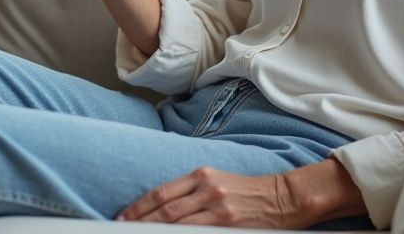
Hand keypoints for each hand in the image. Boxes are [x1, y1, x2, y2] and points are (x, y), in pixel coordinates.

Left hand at [117, 168, 310, 228]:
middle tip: (122, 228)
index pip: (161, 192)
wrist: (282, 198)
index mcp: (201, 174)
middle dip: (140, 221)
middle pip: (164, 209)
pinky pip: (195, 232)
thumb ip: (192, 190)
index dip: (139, 206)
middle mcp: (207, 188)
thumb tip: (162, 208)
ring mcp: (217, 207)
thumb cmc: (247, 191)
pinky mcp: (227, 223)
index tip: (123, 216)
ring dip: (153, 230)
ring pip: (176, 222)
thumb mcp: (218, 181)